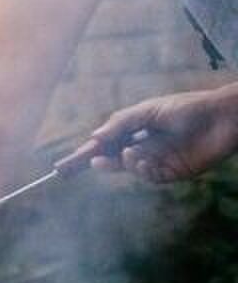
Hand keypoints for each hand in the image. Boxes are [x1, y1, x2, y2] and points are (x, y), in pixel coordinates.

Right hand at [57, 84, 237, 182]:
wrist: (221, 117)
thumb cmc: (186, 107)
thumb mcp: (148, 109)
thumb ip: (120, 123)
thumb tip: (94, 137)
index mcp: (135, 130)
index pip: (103, 143)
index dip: (83, 153)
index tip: (62, 165)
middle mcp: (143, 145)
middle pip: (110, 159)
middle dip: (91, 163)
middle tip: (77, 167)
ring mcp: (157, 160)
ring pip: (128, 168)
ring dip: (119, 164)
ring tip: (118, 157)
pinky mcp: (173, 172)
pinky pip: (149, 176)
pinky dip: (139, 169)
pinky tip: (139, 158)